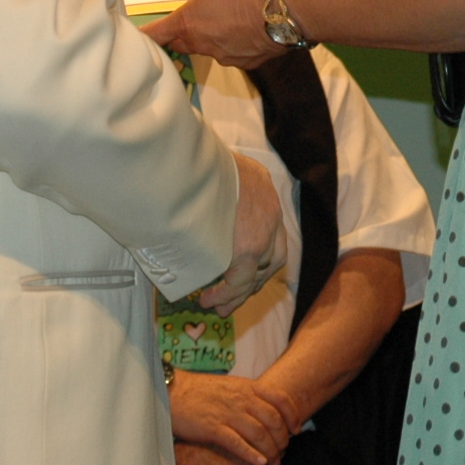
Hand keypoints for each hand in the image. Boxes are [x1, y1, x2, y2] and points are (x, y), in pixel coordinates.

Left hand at [147, 0, 283, 69]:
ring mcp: (223, 57)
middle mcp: (201, 44)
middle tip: (196, 22)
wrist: (284, 13)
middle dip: (185, 35)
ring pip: (213, 48)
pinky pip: (235, 53)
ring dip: (219, 37)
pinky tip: (253, 29)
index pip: (157, 34)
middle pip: (183, 44)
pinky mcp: (244, 63)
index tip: (140, 39)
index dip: (146, 37)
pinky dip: (240, 44)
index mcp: (189, 22)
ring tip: (237, 19)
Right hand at [167, 370, 295, 464]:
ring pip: (259, 433)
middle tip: (283, 452)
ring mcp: (227, 413)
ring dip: (271, 451)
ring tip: (273, 463)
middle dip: (283, 439)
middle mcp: (241, 399)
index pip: (280, 399)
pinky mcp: (213, 428)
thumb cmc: (200, 392)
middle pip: (274, 420)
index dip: (293, 416)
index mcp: (247, 387)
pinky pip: (238, 443)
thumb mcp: (230, 386)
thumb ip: (248, 396)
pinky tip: (260, 464)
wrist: (172, 391)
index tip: (296, 431)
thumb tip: (265, 410)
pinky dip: (252, 454)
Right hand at [194, 151, 286, 315]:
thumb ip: (213, 182)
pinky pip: (239, 278)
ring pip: (258, 271)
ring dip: (239, 292)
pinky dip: (226, 293)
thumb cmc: (193, 158)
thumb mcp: (213, 164)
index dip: (262, 250)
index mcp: (261, 184)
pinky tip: (209, 300)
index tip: (246, 267)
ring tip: (217, 305)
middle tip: (233, 297)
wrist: (192, 159)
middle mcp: (270, 209)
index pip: (270, 224)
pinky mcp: (247, 246)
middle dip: (253, 280)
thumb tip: (191, 195)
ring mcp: (263, 229)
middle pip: (272, 256)